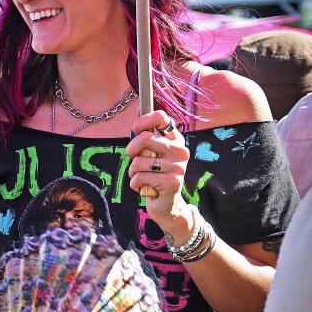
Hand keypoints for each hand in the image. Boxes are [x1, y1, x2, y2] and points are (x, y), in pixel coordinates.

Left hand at [123, 111, 191, 231]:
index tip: (134, 131)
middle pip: (144, 138)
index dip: (142, 122)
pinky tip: (145, 187)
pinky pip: (139, 178)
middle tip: (134, 160)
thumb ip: (145, 133)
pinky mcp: (172, 182)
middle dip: (131, 151)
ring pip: (138, 162)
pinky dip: (135, 184)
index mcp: (175, 139)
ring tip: (143, 177)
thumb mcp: (149, 152)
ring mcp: (178, 167)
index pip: (160, 117)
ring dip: (133, 172)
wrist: (166, 203)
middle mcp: (180, 151)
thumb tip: (139, 108)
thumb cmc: (153, 174)